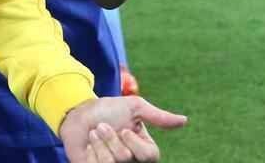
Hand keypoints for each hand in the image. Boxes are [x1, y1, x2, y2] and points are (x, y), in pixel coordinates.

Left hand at [60, 96, 187, 162]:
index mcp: (144, 148)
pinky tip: (88, 146)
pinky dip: (90, 151)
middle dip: (112, 138)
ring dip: (99, 142)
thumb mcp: (134, 107)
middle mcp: (131, 161)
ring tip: (95, 133)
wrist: (79, 112)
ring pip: (110, 162)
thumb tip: (185, 120)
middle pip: (127, 158)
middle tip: (103, 126)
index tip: (123, 128)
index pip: (149, 156)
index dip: (133, 142)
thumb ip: (158, 116)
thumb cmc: (108, 109)